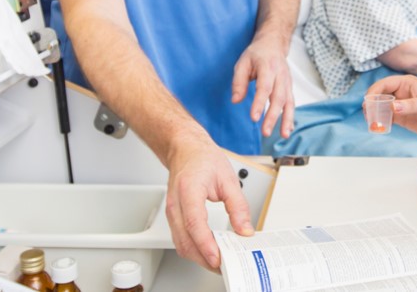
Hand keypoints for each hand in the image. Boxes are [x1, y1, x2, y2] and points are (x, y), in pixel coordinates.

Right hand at [164, 135, 254, 270]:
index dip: (205, 244)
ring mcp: (172, 211)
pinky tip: (208, 252)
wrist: (185, 150)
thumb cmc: (203, 159)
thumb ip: (238, 206)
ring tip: (219, 262)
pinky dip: (194, 250)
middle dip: (204, 258)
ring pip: (180, 244)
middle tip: (225, 266)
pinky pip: (180, 239)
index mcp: (189, 189)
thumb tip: (244, 230)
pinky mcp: (173, 217)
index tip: (217, 257)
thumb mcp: (228, 179)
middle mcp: (176, 203)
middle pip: (185, 240)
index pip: (194, 223)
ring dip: (199, 257)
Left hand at [231, 38, 295, 137]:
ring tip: (283, 135)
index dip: (260, 103)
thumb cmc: (256, 54)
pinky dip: (290, 117)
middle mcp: (280, 75)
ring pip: (289, 102)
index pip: (264, 87)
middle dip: (273, 116)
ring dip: (286, 120)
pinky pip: (291, 103)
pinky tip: (287, 129)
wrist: (273, 44)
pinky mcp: (289, 87)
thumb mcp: (242, 63)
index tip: (254, 118)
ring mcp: (287, 82)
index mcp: (267, 67)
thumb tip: (236, 101)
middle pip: (278, 97)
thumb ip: (238, 82)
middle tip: (265, 132)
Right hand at [365, 74, 416, 138]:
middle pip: (379, 95)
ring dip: (374, 114)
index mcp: (406, 83)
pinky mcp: (402, 118)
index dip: (373, 92)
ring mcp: (400, 106)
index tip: (368, 102)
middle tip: (368, 115)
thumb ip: (411, 105)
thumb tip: (393, 107)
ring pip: (380, 107)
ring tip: (372, 123)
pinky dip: (380, 122)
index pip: (384, 84)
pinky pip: (386, 118)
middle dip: (371, 104)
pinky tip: (379, 127)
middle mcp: (400, 93)